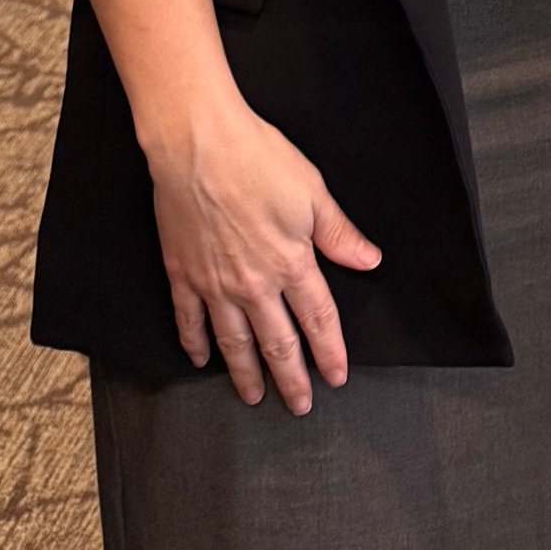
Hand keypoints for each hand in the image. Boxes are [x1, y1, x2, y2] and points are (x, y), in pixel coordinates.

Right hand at [144, 98, 381, 410]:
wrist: (197, 144)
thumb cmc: (257, 158)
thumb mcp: (312, 191)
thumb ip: (339, 233)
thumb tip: (369, 260)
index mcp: (292, 262)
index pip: (318, 319)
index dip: (330, 351)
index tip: (337, 377)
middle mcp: (255, 284)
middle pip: (278, 343)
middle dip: (292, 379)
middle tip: (299, 405)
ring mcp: (214, 284)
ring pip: (234, 342)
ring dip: (246, 374)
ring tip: (254, 396)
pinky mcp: (182, 274)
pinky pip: (189, 320)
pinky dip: (195, 344)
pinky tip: (200, 360)